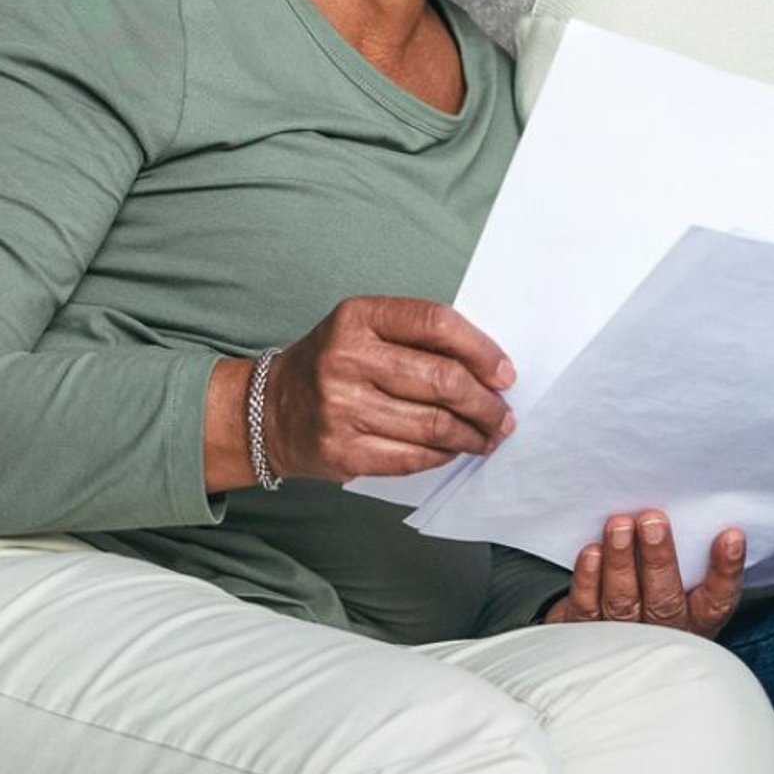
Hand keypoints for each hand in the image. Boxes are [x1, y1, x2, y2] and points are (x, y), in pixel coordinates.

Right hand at [247, 297, 516, 484]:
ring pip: (432, 425)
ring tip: (488, 436)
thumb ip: (418, 337)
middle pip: (441, 379)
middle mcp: (346, 359)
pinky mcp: (341, 452)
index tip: (505, 374)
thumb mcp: (365, 329)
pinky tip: (454, 450)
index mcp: (358, 316)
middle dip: (485, 403)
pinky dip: (442, 455)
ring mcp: (340, 408)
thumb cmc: (334, 363)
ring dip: (472, 434)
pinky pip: (411, 457)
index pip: (436, 324)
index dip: (481, 350)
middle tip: (503, 415)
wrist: (267, 410)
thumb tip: (490, 369)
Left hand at [545, 510, 745, 638]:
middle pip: (664, 601)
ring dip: (621, 562)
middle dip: (658, 559)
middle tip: (653, 521)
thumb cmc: (657, 592)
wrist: (613, 636)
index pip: (718, 599)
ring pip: (623, 602)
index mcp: (697, 618)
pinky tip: (592, 552)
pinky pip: (588, 607)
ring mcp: (625, 635)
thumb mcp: (685, 581)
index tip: (730, 536)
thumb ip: (691, 552)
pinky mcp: (589, 631)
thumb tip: (687, 502)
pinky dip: (589, 579)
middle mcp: (664, 631)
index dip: (726, 569)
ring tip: (620, 526)